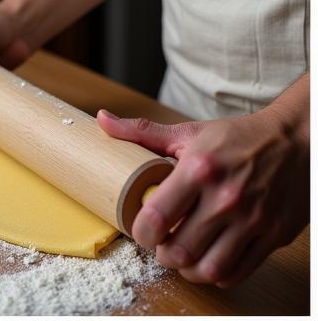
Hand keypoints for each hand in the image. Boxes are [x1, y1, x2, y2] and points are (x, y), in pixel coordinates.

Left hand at [98, 105, 308, 285]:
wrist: (293, 142)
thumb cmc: (235, 137)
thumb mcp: (188, 131)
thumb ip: (142, 131)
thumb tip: (102, 120)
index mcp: (199, 169)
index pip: (157, 215)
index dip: (140, 231)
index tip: (139, 230)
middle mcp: (226, 198)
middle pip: (180, 249)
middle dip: (161, 254)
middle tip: (158, 246)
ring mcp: (252, 221)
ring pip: (209, 268)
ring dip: (187, 269)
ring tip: (180, 256)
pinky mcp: (272, 237)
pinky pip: (238, 272)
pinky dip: (217, 274)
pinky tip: (207, 260)